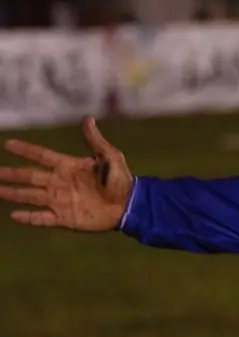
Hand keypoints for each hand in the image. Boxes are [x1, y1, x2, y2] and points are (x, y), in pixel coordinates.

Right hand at [0, 116, 131, 230]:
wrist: (130, 205)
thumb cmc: (122, 180)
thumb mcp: (110, 157)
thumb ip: (95, 141)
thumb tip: (87, 119)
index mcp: (68, 166)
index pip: (42, 156)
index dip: (25, 150)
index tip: (8, 144)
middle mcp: (59, 182)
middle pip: (29, 176)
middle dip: (11, 174)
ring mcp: (60, 200)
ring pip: (30, 196)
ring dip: (13, 194)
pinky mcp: (65, 217)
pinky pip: (42, 218)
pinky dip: (28, 217)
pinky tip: (14, 216)